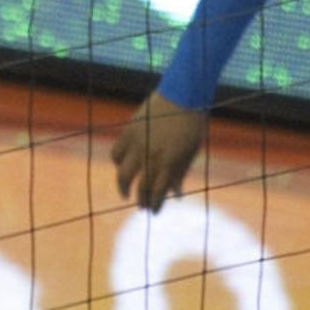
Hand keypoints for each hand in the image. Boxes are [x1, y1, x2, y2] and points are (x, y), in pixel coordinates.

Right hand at [110, 90, 207, 212]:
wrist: (181, 96)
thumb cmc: (192, 126)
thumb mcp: (190, 153)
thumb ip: (180, 173)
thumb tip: (176, 195)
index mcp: (169, 162)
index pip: (157, 192)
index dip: (154, 205)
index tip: (154, 212)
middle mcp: (150, 155)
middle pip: (138, 185)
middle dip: (139, 199)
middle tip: (141, 206)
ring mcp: (137, 143)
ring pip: (122, 171)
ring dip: (123, 183)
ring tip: (126, 190)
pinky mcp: (128, 131)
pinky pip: (117, 152)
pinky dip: (118, 162)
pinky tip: (123, 165)